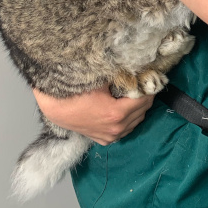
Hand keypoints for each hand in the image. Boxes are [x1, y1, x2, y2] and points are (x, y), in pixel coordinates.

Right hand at [33, 85, 154, 145]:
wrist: (56, 108)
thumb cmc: (77, 91)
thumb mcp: (101, 80)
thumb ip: (122, 76)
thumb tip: (139, 67)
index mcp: (117, 114)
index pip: (144, 100)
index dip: (149, 88)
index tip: (151, 78)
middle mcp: (116, 128)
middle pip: (142, 111)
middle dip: (145, 97)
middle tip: (144, 84)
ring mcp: (110, 136)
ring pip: (135, 122)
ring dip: (138, 109)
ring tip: (135, 95)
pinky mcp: (104, 140)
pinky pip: (125, 130)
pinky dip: (129, 120)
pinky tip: (125, 108)